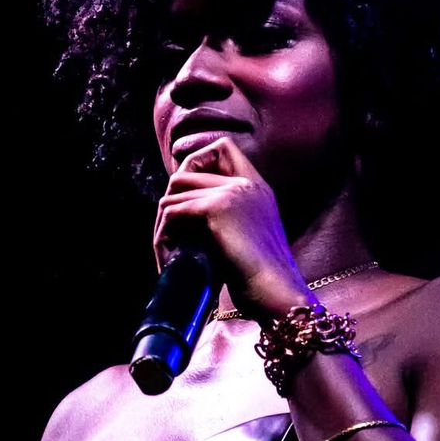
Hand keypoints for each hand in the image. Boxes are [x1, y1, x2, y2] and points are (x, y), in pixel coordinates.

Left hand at [153, 137, 310, 321]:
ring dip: (162, 226)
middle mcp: (245, 183)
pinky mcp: (215, 208)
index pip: (223, 148)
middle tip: (167, 235)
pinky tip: (168, 260)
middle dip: (170, 203)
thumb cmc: (264, 278)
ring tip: (167, 253)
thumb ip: (228, 218)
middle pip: (186, 172)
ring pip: (173, 195)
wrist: (276, 292)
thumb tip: (182, 216)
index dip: (197, 162)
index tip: (186, 195)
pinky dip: (163, 237)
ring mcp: (231, 192)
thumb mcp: (250, 237)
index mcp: (258, 188)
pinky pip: (171, 212)